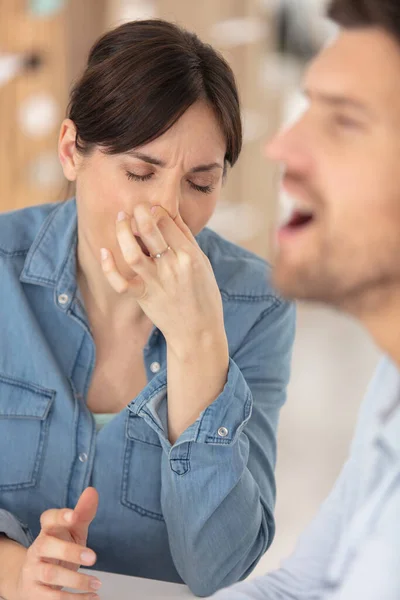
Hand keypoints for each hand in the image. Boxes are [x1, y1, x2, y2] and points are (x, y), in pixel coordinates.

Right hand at [10, 487, 99, 599]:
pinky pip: (52, 598)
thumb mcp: (72, 532)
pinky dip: (74, 599)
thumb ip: (83, 514)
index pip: (49, 518)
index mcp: (48, 531)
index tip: (73, 515)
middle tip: (93, 558)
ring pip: (50, 574)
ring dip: (76, 580)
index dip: (60, 516)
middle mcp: (37, 549)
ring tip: (97, 583)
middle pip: (47, 546)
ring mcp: (33, 571)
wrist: (31, 582)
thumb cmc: (58, 551)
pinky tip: (92, 598)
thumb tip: (92, 491)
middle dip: (70, 551)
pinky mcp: (34, 593)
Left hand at [100, 204, 227, 354]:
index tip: (152, 208)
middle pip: (150, 228)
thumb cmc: (204, 296)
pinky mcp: (144, 297)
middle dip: (139, 211)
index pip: (167, 221)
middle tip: (135, 208)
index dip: (156, 209)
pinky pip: (121, 282)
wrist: (199, 332)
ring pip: (131, 251)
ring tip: (121, 219)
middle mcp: (172, 267)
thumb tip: (169, 214)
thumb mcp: (203, 263)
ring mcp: (156, 282)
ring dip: (122, 230)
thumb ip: (186, 239)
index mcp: (191, 256)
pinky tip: (104, 251)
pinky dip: (109, 267)